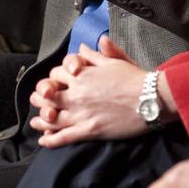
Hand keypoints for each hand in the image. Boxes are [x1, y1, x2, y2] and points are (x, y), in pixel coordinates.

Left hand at [32, 39, 151, 146]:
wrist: (151, 98)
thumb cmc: (136, 79)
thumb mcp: (114, 61)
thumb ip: (95, 55)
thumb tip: (82, 47)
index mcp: (82, 75)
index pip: (56, 74)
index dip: (54, 78)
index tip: (55, 82)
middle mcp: (77, 94)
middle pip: (48, 95)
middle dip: (41, 97)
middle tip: (38, 100)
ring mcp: (82, 113)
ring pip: (52, 117)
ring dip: (42, 119)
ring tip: (37, 121)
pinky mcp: (89, 131)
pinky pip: (64, 137)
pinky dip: (51, 140)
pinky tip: (44, 141)